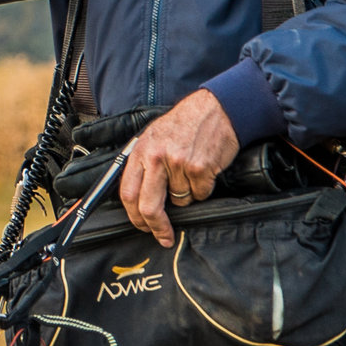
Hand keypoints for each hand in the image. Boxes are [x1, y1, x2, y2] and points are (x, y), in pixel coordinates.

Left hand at [119, 90, 240, 248]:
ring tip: (191, 172)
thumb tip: (136, 196)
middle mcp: (157, 158)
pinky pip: (200, 194)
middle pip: (149, 206)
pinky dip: (203, 188)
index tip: (141, 227)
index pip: (128, 192)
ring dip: (186, 195)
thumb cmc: (185, 123)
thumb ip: (144, 163)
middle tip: (164, 236)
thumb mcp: (154, 136)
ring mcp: (179, 164)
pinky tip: (204, 170)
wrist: (217, 108)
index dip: (134, 216)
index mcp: (141, 151)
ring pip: (180, 200)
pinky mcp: (201, 169)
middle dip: (157, 226)